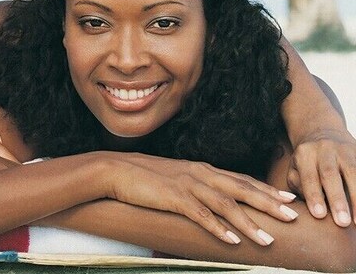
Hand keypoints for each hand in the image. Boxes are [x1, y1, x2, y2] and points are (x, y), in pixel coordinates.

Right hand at [106, 153, 299, 246]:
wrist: (115, 169)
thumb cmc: (144, 177)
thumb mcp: (176, 177)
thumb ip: (196, 186)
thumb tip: (212, 201)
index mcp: (202, 169)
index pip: (241, 179)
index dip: (266, 189)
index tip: (289, 198)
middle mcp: (200, 174)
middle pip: (241, 189)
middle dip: (269, 203)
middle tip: (293, 216)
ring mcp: (187, 185)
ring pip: (226, 205)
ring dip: (249, 223)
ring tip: (268, 240)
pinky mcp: (173, 198)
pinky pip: (201, 215)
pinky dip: (218, 228)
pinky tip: (231, 240)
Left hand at [287, 128, 355, 226]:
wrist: (323, 133)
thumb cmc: (307, 163)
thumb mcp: (296, 170)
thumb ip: (299, 185)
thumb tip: (311, 204)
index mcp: (305, 153)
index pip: (309, 176)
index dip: (314, 196)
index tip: (319, 215)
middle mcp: (325, 149)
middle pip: (331, 175)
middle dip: (337, 200)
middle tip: (342, 223)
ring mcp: (345, 150)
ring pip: (353, 173)